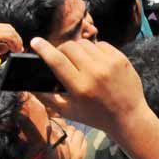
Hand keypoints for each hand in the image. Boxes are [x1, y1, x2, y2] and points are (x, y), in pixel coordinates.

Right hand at [0, 22, 22, 83]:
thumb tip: (7, 47)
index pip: (2, 28)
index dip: (12, 37)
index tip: (17, 46)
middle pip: (7, 27)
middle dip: (16, 38)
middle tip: (19, 48)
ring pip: (9, 30)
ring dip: (16, 40)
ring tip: (17, 50)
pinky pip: (8, 35)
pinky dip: (14, 42)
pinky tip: (14, 49)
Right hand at [29, 38, 148, 135]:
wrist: (129, 117)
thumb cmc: (96, 116)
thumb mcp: (69, 112)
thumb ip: (48, 98)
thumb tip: (29, 85)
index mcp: (80, 87)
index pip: (57, 61)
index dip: (43, 49)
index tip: (35, 41)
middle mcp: (95, 73)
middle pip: (69, 47)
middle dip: (61, 50)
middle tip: (61, 57)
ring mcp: (110, 64)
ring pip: (85, 44)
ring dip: (77, 49)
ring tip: (78, 60)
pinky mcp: (121, 59)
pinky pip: (101, 44)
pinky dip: (94, 50)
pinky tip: (94, 61)